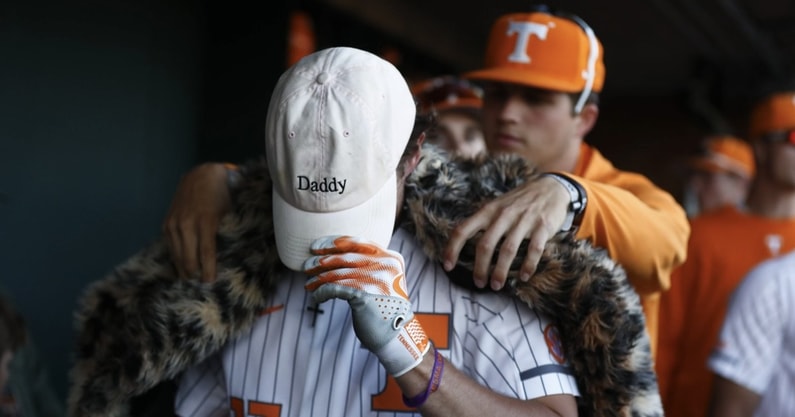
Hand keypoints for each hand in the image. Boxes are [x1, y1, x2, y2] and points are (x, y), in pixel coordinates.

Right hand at [162, 162, 232, 281]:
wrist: (201, 175)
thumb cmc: (221, 195)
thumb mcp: (228, 213)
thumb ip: (226, 233)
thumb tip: (227, 256)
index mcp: (205, 221)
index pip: (206, 253)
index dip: (208, 271)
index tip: (210, 282)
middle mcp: (186, 224)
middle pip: (188, 258)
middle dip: (194, 274)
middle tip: (200, 286)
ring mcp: (173, 223)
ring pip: (176, 255)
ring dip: (183, 269)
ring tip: (190, 281)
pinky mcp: (166, 223)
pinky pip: (170, 246)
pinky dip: (176, 257)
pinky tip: (181, 266)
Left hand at [304, 236, 429, 376]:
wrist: (396, 336)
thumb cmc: (385, 308)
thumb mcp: (385, 280)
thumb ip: (370, 265)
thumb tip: (335, 254)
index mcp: (391, 258)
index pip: (356, 243)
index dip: (333, 243)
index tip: (316, 247)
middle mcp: (385, 265)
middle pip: (344, 257)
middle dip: (321, 261)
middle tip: (306, 266)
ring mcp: (376, 279)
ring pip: (337, 273)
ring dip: (318, 278)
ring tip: (308, 283)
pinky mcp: (364, 294)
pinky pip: (334, 288)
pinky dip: (322, 292)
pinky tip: (316, 296)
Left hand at [443, 175, 569, 289]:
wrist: (551, 187)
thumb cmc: (518, 202)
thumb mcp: (497, 205)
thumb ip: (482, 222)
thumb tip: (462, 243)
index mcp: (488, 211)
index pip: (463, 230)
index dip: (452, 248)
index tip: (447, 266)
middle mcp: (503, 215)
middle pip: (485, 245)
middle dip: (480, 268)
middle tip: (479, 283)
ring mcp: (524, 220)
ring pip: (507, 250)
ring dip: (500, 271)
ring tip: (496, 285)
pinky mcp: (543, 226)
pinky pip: (534, 250)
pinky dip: (528, 266)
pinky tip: (523, 276)